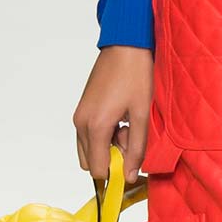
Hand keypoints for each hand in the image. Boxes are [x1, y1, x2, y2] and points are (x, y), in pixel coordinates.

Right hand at [73, 45, 153, 184]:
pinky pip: (88, 135)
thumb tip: (130, 176)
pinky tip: (120, 119)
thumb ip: (136, 148)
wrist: (125, 45)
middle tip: (130, 139)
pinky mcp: (82, 109)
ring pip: (89, 149)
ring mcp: (79, 116)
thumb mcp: (142, 115)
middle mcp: (81, 123)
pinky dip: (103, 136)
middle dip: (111, 159)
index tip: (133, 165)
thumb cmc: (136, 76)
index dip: (116, 173)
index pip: (98, 170)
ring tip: (127, 126)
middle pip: (90, 163)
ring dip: (107, 147)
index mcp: (95, 126)